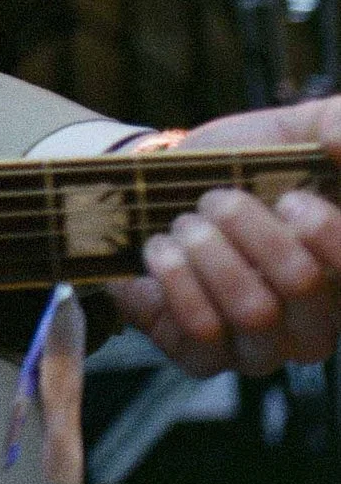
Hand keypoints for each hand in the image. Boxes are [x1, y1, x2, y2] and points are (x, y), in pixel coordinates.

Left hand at [107, 99, 340, 378]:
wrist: (159, 185)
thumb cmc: (243, 164)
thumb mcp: (294, 132)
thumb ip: (332, 124)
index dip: (327, 234)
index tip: (290, 197)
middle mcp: (316, 323)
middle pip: (302, 285)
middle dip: (250, 226)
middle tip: (217, 200)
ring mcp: (264, 348)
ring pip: (252, 311)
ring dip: (208, 250)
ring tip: (186, 223)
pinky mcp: (206, 359)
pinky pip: (202, 334)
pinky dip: (176, 279)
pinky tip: (163, 250)